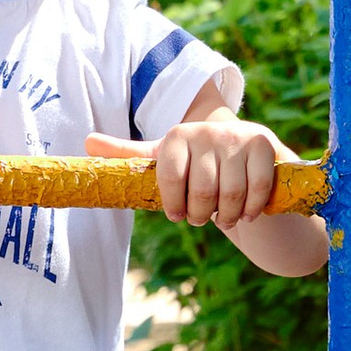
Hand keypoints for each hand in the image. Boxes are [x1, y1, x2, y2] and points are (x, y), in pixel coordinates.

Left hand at [86, 118, 290, 228]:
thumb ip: (127, 154)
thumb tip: (86, 140)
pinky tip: (246, 214)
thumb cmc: (196, 166)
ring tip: (225, 219)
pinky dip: (251, 208)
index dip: (174, 205)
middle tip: (202, 219)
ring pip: (230, 192)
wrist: (245, 157)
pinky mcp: (265, 144)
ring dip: (228, 216)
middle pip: (201, 190)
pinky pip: (257, 187)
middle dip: (201, 214)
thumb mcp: (161, 160)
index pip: (170, 179)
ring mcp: (236, 136)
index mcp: (176, 136)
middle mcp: (206, 130)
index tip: (177, 215)